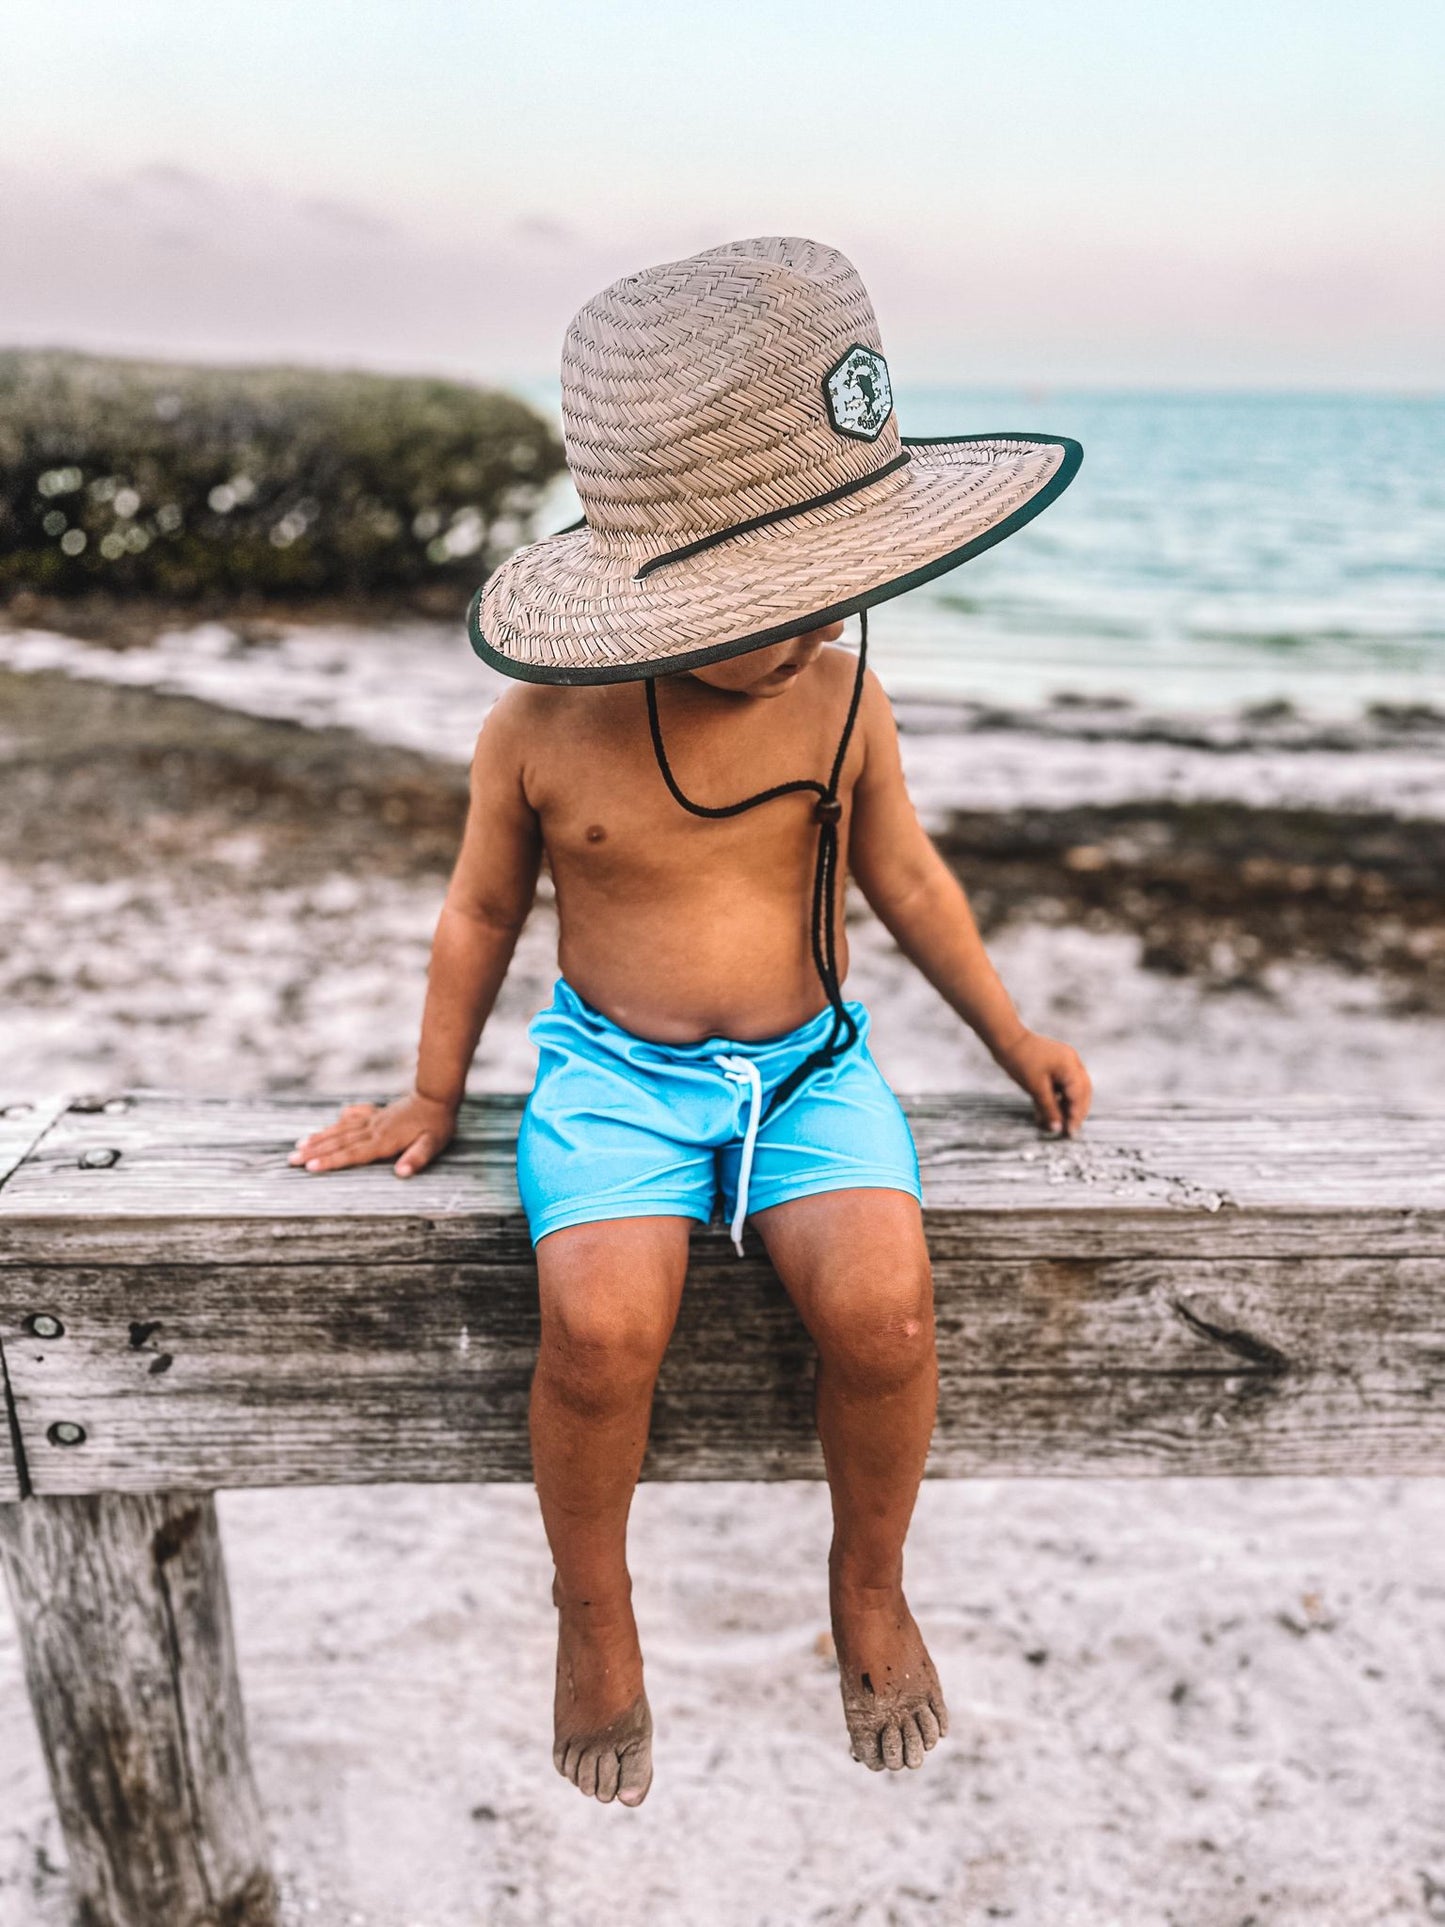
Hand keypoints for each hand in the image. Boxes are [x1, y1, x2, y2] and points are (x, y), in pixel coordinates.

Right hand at [287, 1091, 457, 1177]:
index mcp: (384, 1140)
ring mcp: (372, 1121)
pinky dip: (338, 1123)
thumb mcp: (433, 1144)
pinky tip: (329, 1126)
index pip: (353, 1154)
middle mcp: (373, 1130)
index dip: (331, 1161)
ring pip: (341, 1130)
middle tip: (291, 1160)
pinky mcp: (376, 1114)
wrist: (436, 1096)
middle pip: (339, 1142)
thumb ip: (417, 1158)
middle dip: (314, 1152)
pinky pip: (351, 1119)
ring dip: (319, 1138)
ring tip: (298, 1145)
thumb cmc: (437, 1125)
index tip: (310, 1166)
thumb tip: (402, 1173)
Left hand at [991, 1029, 1092, 1137]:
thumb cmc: (1020, 1061)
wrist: (1005, 1040)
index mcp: (1070, 1067)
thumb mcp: (1036, 1088)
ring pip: (1071, 1090)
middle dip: (1076, 1112)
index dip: (1076, 1116)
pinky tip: (1046, 1112)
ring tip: (1057, 1124)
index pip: (1079, 1096)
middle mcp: (1072, 1063)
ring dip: (1065, 1107)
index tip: (1070, 1133)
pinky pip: (1060, 1084)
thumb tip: (1057, 1128)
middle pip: (1081, 1093)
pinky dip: (1056, 1098)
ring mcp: (1064, 1062)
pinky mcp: (1054, 1064)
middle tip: (1069, 1131)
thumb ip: (1049, 1109)